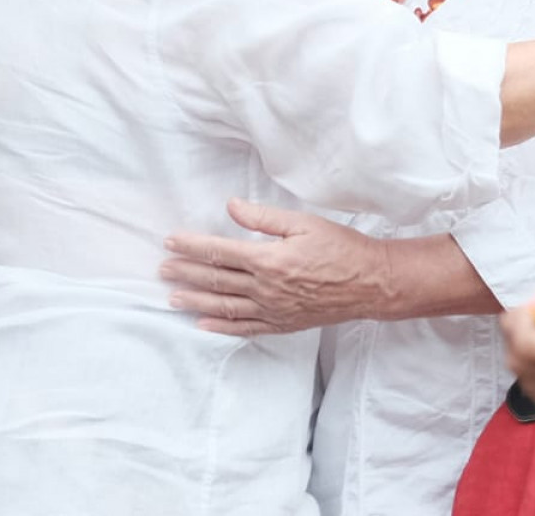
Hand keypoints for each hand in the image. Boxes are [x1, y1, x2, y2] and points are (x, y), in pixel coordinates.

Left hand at [160, 199, 388, 335]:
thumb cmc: (341, 248)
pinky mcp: (284, 324)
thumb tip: (231, 206)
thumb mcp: (303, 223)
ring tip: (172, 297)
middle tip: (161, 269)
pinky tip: (203, 324)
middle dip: (186, 273)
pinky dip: (222, 327)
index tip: (170, 241)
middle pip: (217, 280)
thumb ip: (263, 218)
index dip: (192, 246)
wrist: (373, 283)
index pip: (220, 252)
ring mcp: (275, 310)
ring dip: (196, 301)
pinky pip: (247, 328)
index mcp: (270, 260)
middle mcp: (267, 288)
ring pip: (226, 307)